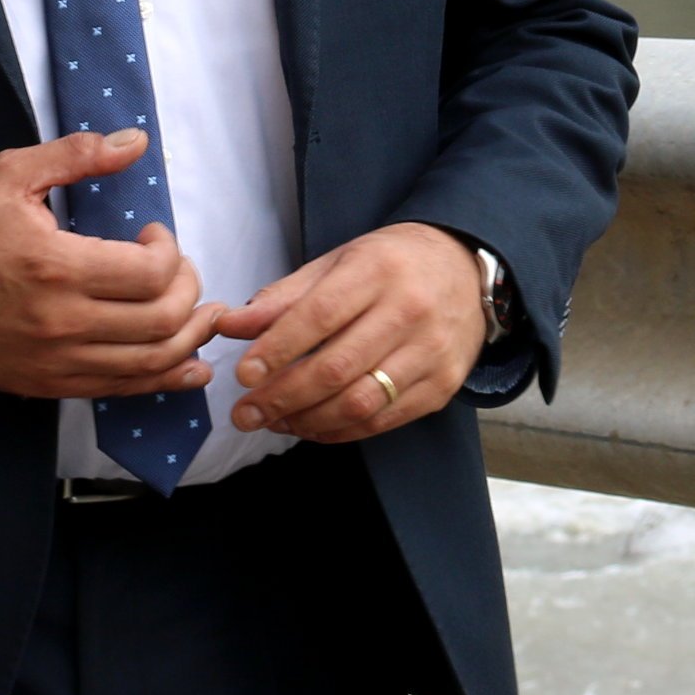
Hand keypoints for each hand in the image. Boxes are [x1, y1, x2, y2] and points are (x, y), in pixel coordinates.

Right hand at [0, 131, 223, 403]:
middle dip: (189, 291)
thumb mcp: (10, 175)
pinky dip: (164, 380)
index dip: (170, 251)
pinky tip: (188, 366)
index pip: (151, 273)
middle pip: (162, 321)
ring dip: (190, 338)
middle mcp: (60, 322)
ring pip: (150, 364)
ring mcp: (54, 361)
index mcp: (55, 266)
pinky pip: (120, 390)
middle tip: (179, 269)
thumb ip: (76, 155)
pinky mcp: (46, 385)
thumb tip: (136, 142)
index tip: (153, 234)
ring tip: (201, 315)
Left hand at [221, 222, 487, 444]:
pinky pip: (383, 420)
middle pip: (337, 367)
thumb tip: (230, 325)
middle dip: (282, 397)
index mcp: (377, 270)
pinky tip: (311, 426)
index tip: (242, 374)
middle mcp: (409, 311)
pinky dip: (340, 431)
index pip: (320, 316)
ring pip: (360, 402)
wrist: (464, 268)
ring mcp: (430, 352)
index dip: (277, 349)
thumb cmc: (390, 264)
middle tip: (245, 414)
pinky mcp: (442, 386)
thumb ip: (284, 297)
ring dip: (308, 420)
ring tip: (274, 421)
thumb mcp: (338, 263)